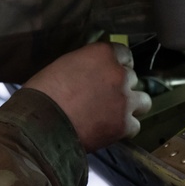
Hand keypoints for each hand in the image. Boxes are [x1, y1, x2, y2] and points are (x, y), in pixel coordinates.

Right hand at [22, 41, 150, 151]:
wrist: (41, 125)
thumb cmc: (43, 92)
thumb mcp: (64, 65)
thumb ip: (86, 65)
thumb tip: (91, 72)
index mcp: (102, 54)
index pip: (124, 53)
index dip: (117, 65)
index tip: (110, 73)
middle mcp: (119, 74)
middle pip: (132, 78)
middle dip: (122, 86)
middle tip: (106, 97)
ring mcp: (125, 100)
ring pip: (143, 101)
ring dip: (131, 106)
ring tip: (114, 115)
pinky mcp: (124, 125)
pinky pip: (135, 126)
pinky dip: (124, 129)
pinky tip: (109, 131)